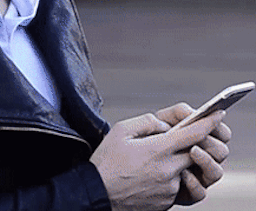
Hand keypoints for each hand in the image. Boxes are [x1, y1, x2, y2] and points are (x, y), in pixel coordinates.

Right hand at [90, 110, 224, 210]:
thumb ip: (147, 122)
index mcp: (157, 150)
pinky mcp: (167, 202)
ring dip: (177, 160)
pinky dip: (169, 176)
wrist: (98, 194)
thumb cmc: (107, 162)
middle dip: (192, 143)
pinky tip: (149, 173)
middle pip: (195, 152)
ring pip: (185, 169)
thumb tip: (165, 125)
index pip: (192, 134)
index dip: (207, 123)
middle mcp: (167, 170)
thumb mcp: (121, 130)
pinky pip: (176, 185)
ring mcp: (169, 188)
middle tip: (178, 137)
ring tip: (153, 159)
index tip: (217, 115)